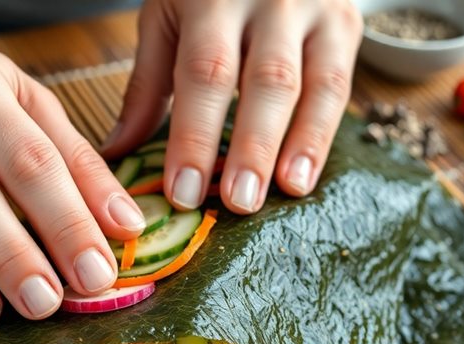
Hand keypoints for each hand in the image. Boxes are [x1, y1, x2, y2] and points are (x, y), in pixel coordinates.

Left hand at [103, 0, 362, 213]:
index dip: (195, 136)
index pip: (205, 71)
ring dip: (303, 144)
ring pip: (317, 83)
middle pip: (266, 81)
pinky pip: (340, 85)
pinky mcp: (346, 23)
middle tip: (239, 202)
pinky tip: (306, 173)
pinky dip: (325, 133)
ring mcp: (315, 9)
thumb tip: (118, 154)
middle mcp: (271, 0)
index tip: (184, 191)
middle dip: (253, 147)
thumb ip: (148, 85)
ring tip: (288, 191)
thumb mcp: (166, 17)